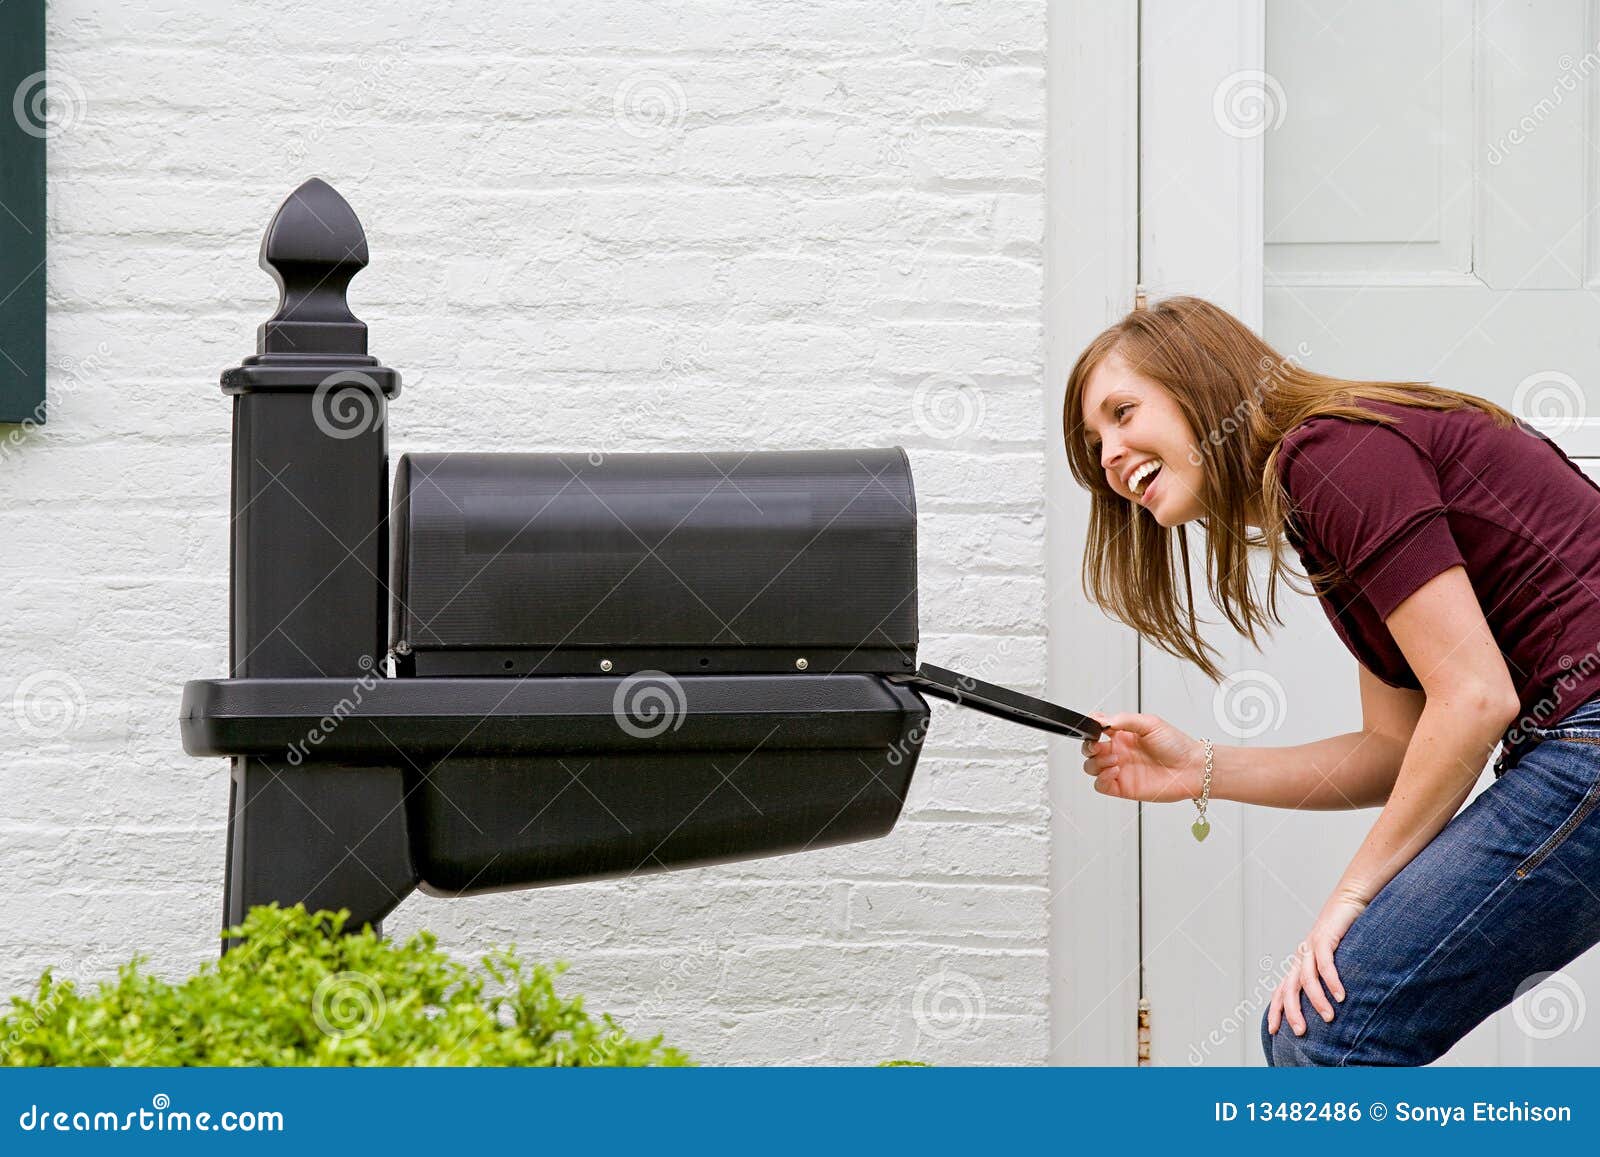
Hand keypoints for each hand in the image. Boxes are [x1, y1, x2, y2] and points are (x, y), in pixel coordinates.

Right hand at [1079, 712, 1203, 802]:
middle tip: (1099, 745)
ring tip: (1115, 759)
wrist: (1192, 768)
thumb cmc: (1176, 745)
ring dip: (1097, 762)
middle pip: (1089, 749)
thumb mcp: (1150, 723)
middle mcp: (1118, 752)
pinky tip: (1115, 770)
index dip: (1090, 728)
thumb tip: (1102, 720)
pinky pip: (1100, 785)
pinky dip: (1102, 778)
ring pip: (1091, 767)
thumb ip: (1124, 720)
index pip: (1096, 730)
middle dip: (1089, 747)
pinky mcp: (1123, 787)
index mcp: (1122, 735)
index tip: (1094, 728)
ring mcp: (1119, 770)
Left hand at [1267, 891, 1367, 1035]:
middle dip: (1292, 1011)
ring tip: (1329, 1017)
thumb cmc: (1344, 933)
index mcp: (1301, 963)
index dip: (1276, 1010)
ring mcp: (1311, 947)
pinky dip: (1331, 980)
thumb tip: (1337, 1005)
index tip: (1274, 1031)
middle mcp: (1302, 956)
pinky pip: (1325, 963)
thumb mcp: (1334, 959)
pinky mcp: (1325, 938)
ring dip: (1317, 1000)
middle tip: (1301, 1032)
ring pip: (1306, 978)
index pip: (1282, 990)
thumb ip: (1330, 978)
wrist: (1349, 900)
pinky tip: (1340, 996)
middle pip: (1289, 988)